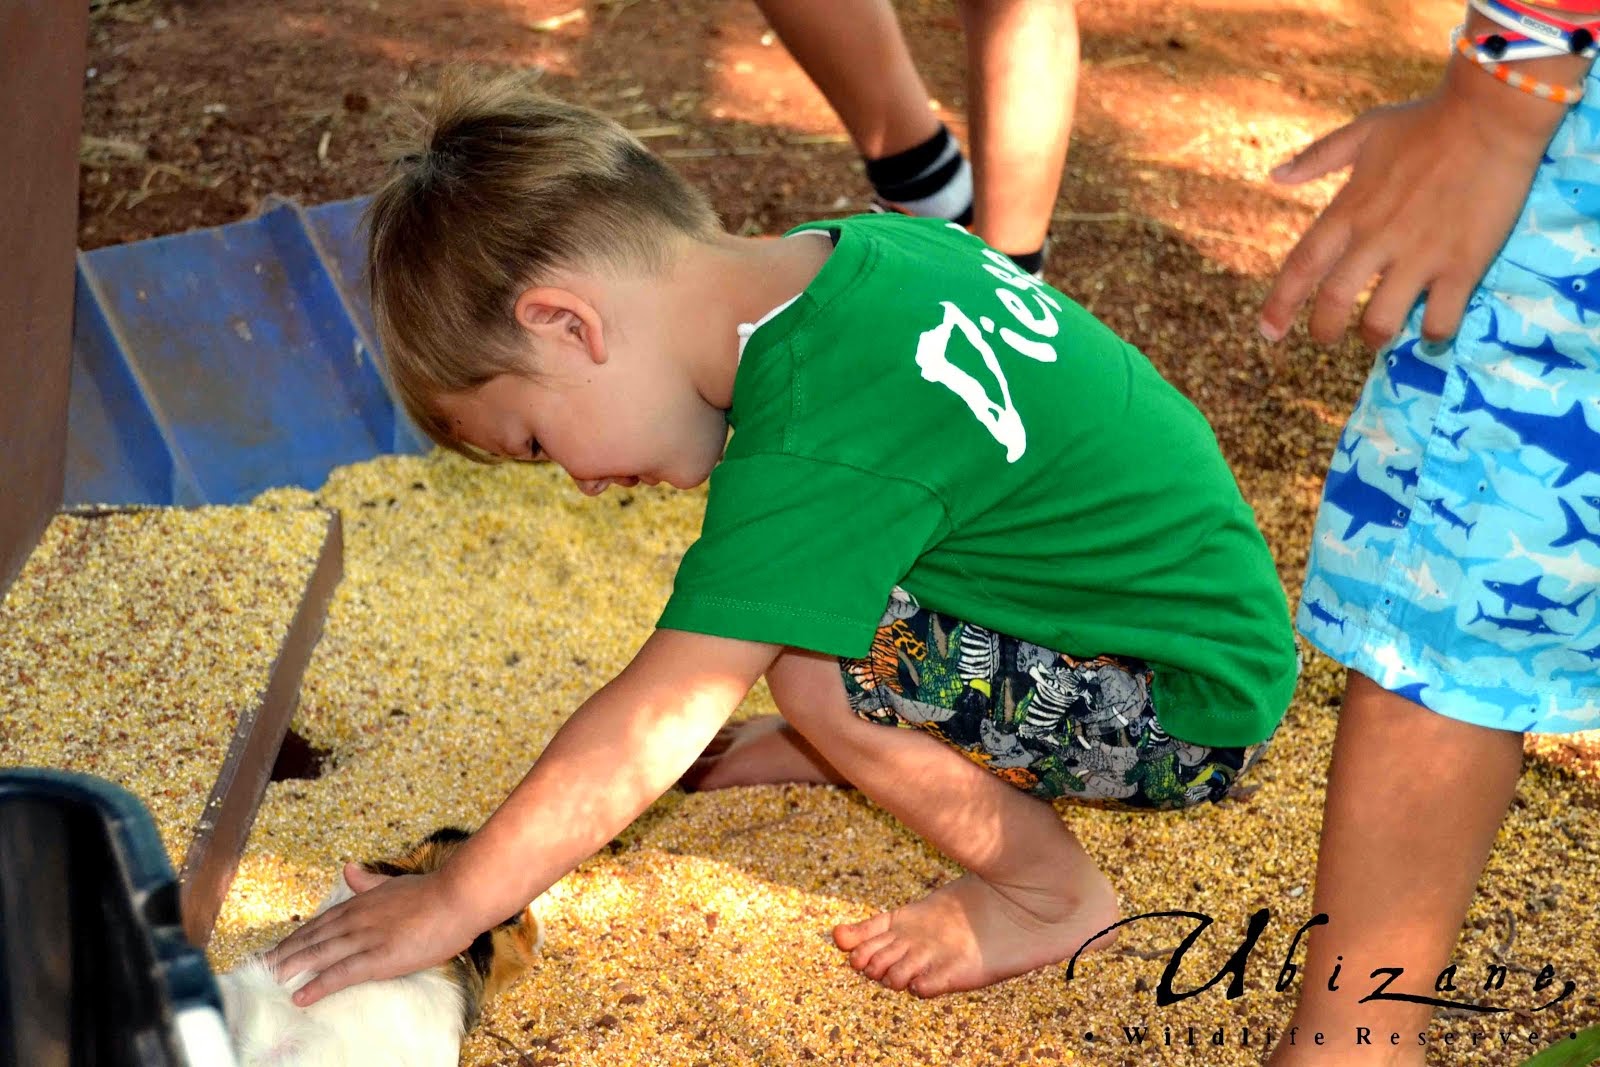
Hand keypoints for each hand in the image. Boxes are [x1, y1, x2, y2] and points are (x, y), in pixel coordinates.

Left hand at [263, 864, 479, 1006]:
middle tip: (261, 969)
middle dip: (285, 954)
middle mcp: (356, 919)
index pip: (319, 922)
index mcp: (360, 903)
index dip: (295, 937)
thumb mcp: (394, 883)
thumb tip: (348, 869)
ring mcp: (366, 938)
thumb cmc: (432, 892)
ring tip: (272, 981)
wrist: (457, 897)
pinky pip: (342, 974)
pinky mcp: (379, 957)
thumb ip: (369, 881)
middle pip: (312, 939)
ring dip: (293, 968)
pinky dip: (319, 985)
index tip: (276, 949)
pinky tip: (302, 996)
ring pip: (320, 955)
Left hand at [1258, 71, 1556, 348]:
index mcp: (1349, 211)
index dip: (1280, 305)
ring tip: (1376, 337)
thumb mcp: (1365, 131)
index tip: (1269, 331)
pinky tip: (1431, 328)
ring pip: (1381, 321)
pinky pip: (1439, 320)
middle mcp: (1377, 239)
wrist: (1494, 113)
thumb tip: (1275, 175)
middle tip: (1326, 338)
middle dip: (1323, 331)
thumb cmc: (1428, 120)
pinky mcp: (1463, 265)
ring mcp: (1420, 255)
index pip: (1301, 266)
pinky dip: (1431, 334)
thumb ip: (1318, 157)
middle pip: (1334, 303)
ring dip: (1373, 338)